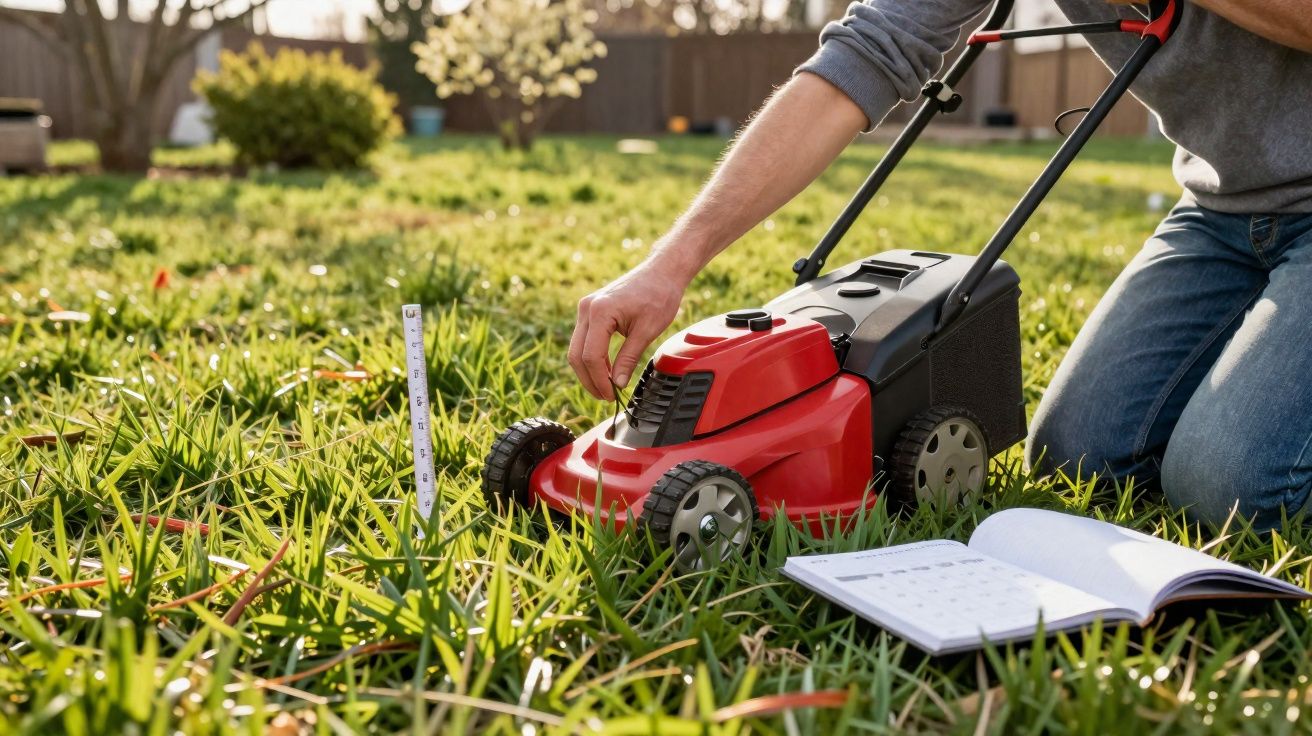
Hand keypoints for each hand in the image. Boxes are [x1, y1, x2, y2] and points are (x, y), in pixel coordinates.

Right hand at [569, 260, 687, 399]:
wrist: (662, 271)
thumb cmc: (659, 295)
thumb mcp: (647, 331)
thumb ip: (629, 358)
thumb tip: (618, 384)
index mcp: (600, 312)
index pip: (591, 356)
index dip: (599, 380)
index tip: (612, 395)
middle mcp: (587, 308)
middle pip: (576, 355)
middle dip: (589, 380)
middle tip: (606, 397)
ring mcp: (586, 308)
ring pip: (577, 349)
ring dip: (589, 371)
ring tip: (606, 387)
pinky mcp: (590, 310)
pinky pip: (584, 339)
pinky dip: (592, 357)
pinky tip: (606, 371)